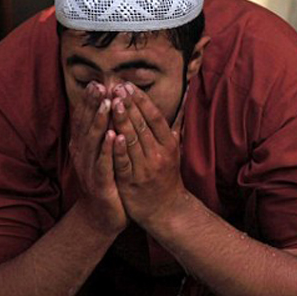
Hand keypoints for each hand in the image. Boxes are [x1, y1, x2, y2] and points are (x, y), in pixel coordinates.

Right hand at [68, 81, 126, 232]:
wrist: (101, 217)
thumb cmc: (106, 182)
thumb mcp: (100, 156)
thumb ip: (101, 135)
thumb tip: (106, 110)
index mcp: (83, 148)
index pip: (84, 120)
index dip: (89, 102)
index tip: (97, 82)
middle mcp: (83, 156)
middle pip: (86, 126)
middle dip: (93, 105)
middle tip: (99, 85)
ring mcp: (90, 170)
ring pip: (93, 142)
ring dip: (99, 121)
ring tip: (107, 104)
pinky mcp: (100, 184)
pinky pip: (104, 164)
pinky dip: (107, 149)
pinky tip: (113, 136)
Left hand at [109, 84, 186, 231]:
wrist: (166, 210)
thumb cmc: (167, 176)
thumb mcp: (174, 150)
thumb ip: (174, 124)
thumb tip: (185, 97)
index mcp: (169, 144)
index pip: (154, 117)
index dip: (141, 101)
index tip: (128, 86)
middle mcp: (160, 154)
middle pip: (143, 125)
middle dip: (129, 104)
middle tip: (116, 86)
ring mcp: (146, 168)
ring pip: (133, 140)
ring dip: (122, 119)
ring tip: (111, 101)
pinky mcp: (133, 181)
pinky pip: (124, 161)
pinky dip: (118, 148)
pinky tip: (111, 133)